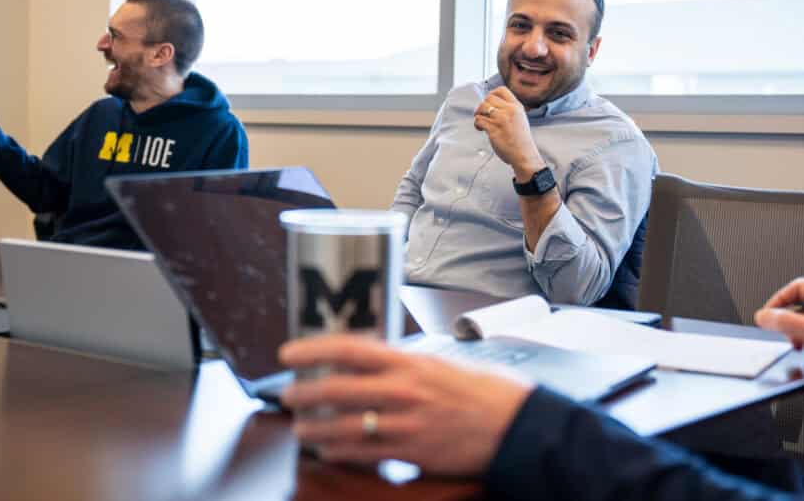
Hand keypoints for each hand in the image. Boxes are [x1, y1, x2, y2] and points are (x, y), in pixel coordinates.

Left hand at [279, 334, 529, 475]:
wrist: (517, 424)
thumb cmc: (483, 391)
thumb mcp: (440, 363)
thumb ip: (403, 363)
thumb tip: (369, 360)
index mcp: (409, 362)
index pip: (349, 348)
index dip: (313, 349)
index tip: (290, 352)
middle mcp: (403, 390)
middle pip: (337, 389)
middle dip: (304, 393)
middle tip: (286, 394)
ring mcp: (406, 423)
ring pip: (344, 426)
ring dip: (314, 429)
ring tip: (299, 428)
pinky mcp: (412, 453)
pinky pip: (365, 454)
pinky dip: (340, 453)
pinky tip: (327, 451)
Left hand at [473, 86, 542, 180]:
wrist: (524, 155)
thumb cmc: (520, 139)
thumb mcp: (520, 118)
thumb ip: (509, 110)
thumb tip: (491, 103)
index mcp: (517, 106)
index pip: (501, 90)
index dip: (491, 94)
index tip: (489, 103)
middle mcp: (509, 110)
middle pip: (488, 98)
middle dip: (482, 106)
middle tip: (482, 115)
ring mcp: (501, 119)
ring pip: (482, 107)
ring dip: (478, 114)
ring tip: (481, 123)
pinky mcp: (494, 129)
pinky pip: (479, 120)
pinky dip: (477, 124)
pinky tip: (481, 129)